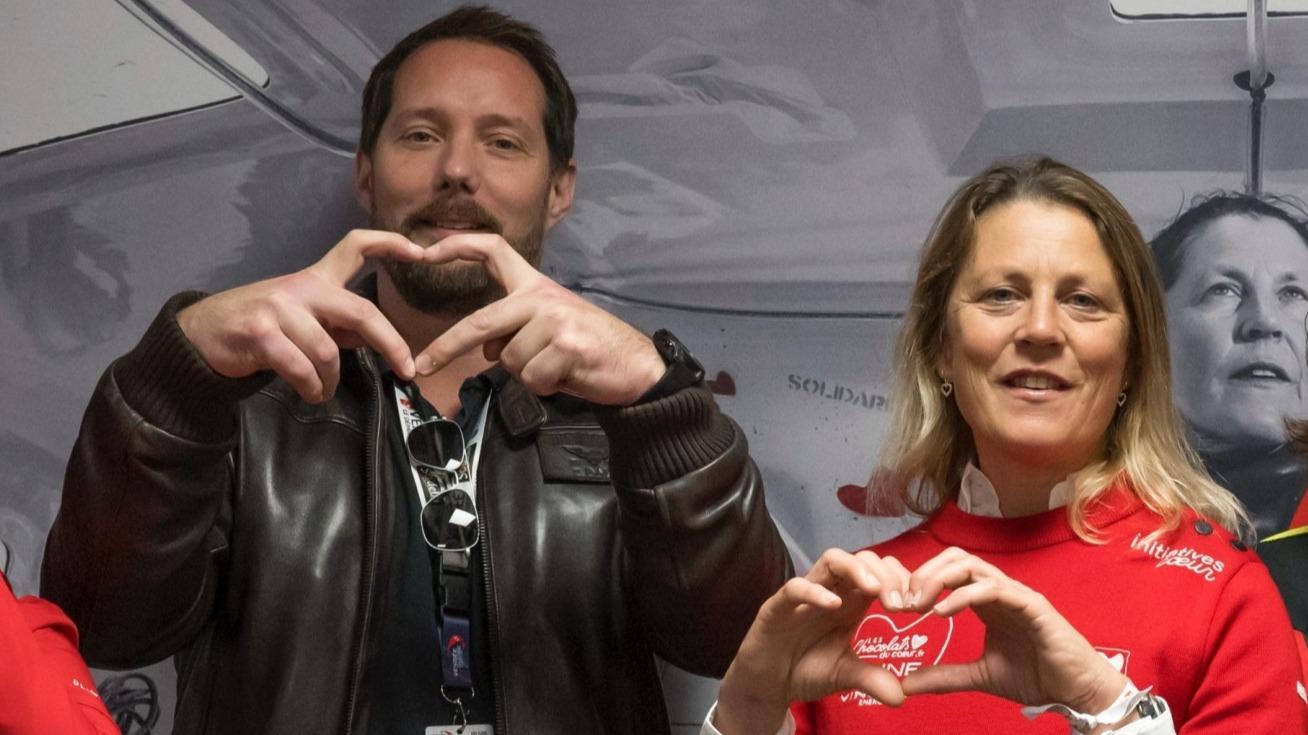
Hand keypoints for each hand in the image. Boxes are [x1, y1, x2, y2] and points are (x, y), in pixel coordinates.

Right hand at [177, 229, 427, 402]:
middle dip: (391, 342)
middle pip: (360, 311)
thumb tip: (375, 339)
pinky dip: (310, 388)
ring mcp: (279, 307)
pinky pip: (300, 368)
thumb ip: (337, 324)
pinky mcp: (260, 332)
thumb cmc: (259, 327)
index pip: (355, 246)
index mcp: (316, 279)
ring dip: (331, 380)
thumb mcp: (301, 318)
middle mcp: (302, 287)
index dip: (389, 244)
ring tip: (323, 392)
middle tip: (406, 369)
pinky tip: (309, 394)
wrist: (200, 335)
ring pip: (328, 350)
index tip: (421, 250)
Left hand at [413, 233, 664, 404]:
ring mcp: (555, 320)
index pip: (493, 251)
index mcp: (535, 286)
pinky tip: (567, 377)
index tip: (426, 251)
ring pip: (509, 361)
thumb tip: (484, 349)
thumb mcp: (548, 331)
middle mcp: (542, 297)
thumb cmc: (588, 350)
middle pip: (481, 322)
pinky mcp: (567, 346)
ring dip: (527, 375)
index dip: (459, 246)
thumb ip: (513, 332)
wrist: (636, 365)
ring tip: (557, 368)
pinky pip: (531, 378)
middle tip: (421, 367)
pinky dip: (544, 387)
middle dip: (446, 348)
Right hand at [714, 549, 911, 734]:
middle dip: (886, 574)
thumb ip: (871, 679)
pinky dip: (815, 591)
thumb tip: (902, 696)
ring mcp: (805, 594)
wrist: (768, 684)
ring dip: (856, 569)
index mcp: (851, 602)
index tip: (918, 606)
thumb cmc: (805, 669)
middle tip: (901, 603)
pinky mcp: (778, 606)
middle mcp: (831, 591)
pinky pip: (795, 587)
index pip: (881, 573)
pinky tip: (833, 604)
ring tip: (874, 590)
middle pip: (862, 559)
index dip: (902, 581)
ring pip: (831, 559)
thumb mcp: (844, 675)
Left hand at [901, 547, 1126, 713]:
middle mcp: (999, 590)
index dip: (920, 580)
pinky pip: (994, 589)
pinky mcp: (1032, 605)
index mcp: (986, 601)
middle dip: (924, 573)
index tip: (897, 604)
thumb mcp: (979, 676)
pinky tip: (942, 611)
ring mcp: (1016, 594)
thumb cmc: (1035, 676)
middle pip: (955, 558)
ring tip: (918, 604)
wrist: (1076, 691)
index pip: (947, 571)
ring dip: (938, 580)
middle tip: (902, 601)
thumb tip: (905, 684)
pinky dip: (964, 596)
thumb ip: (944, 676)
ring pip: (971, 566)